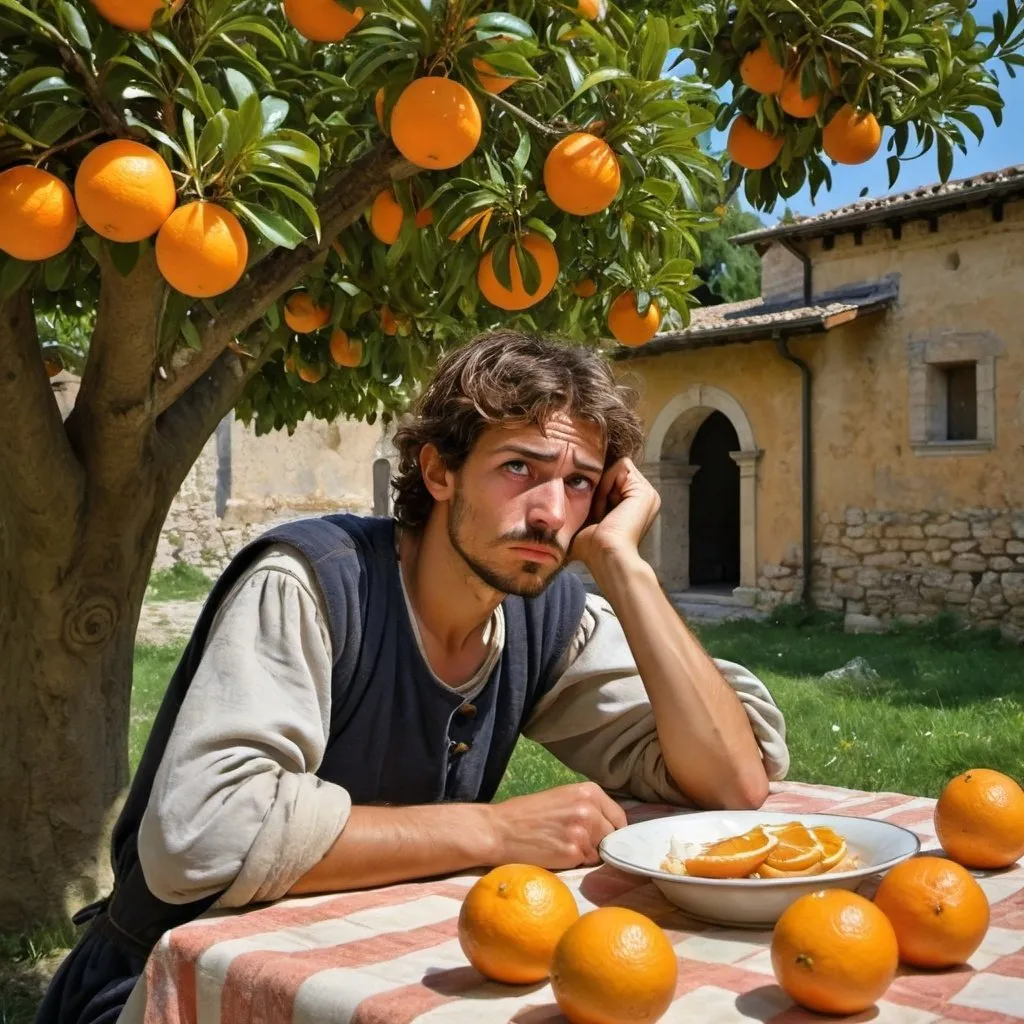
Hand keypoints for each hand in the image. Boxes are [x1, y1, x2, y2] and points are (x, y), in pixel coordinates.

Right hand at [484, 782, 627, 869]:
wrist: (500, 829)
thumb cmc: (528, 813)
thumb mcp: (563, 798)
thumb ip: (588, 807)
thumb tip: (611, 826)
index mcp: (589, 791)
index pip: (619, 818)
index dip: (611, 830)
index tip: (601, 837)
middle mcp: (590, 809)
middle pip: (613, 836)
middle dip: (599, 843)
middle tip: (576, 842)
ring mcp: (583, 831)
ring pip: (601, 852)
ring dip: (587, 854)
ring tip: (563, 846)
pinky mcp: (574, 852)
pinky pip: (586, 863)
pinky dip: (576, 863)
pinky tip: (557, 854)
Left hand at [569, 457, 659, 569]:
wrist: (604, 555)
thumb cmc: (591, 547)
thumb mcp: (586, 519)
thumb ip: (585, 503)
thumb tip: (556, 497)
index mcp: (634, 505)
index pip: (610, 478)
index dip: (596, 490)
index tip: (589, 512)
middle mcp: (643, 498)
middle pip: (613, 472)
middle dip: (599, 488)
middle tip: (595, 514)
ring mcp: (647, 494)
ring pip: (616, 468)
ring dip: (602, 488)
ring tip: (600, 513)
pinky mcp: (645, 491)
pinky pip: (621, 466)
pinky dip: (607, 484)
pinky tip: (605, 507)